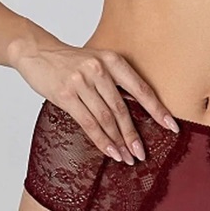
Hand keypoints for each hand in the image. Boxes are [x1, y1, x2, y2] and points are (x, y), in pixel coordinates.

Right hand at [12, 42, 179, 164]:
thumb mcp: (98, 63)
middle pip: (122, 108)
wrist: (38, 51)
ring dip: (118, 141)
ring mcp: (82, 81)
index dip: (157, 109)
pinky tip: (110, 152)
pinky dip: (101, 140)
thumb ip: (115, 82)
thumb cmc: (71, 62)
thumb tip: (136, 113)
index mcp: (113, 60)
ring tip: (127, 158)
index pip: (141, 88)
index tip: (172, 127)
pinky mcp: (65, 94)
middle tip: (142, 154)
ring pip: (106, 118)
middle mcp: (99, 69)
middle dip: (133, 134)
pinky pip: (87, 123)